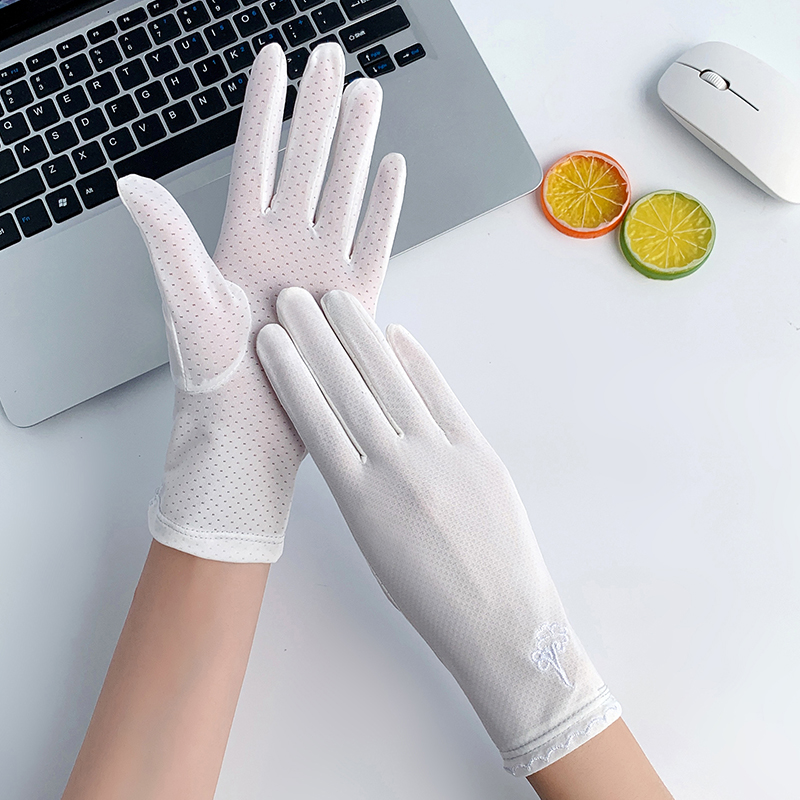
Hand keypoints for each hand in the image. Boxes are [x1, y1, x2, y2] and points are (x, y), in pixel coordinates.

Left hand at [117, 44, 405, 561]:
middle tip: (333, 58)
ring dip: (356, 141)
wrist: (250, 429)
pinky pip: (374, 240)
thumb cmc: (213, 373)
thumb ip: (167, 241)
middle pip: (307, 161)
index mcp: (243, 238)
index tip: (274, 58)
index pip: (256, 156)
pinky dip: (385, 205)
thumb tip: (131, 184)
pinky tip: (391, 168)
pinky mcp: (354, 297)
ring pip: (344, 189)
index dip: (265, 107)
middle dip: (319, 107)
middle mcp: (286, 244)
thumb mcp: (186, 301)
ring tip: (369, 93)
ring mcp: (322, 267)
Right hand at [256, 288, 619, 774]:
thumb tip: (352, 431)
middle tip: (293, 299)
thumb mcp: (376, 545)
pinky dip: (419, 363)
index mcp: (361, 502)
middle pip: (347, 390)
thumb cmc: (430, 598)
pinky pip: (442, 397)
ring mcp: (442, 457)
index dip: (291, 374)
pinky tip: (398, 335)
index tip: (272, 338)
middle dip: (316, 339)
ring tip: (337, 303)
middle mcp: (397, 470)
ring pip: (392, 383)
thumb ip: (359, 486)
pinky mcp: (479, 452)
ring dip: (360, 337)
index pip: (316, 421)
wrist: (501, 622)